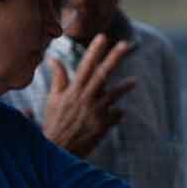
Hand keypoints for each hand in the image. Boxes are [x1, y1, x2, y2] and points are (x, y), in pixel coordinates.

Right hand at [41, 35, 136, 156]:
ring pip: (113, 95)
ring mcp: (94, 112)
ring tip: (134, 82)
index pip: (85, 66)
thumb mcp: (53, 99)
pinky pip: (115, 115)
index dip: (94, 51)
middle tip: (125, 44)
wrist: (57, 150)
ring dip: (124, 87)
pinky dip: (117, 113)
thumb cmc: (54, 122)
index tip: (102, 37)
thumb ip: (57, 78)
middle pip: (102, 74)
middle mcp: (84, 99)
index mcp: (72, 91)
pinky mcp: (102, 126)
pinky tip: (118, 113)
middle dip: (113, 58)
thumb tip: (51, 57)